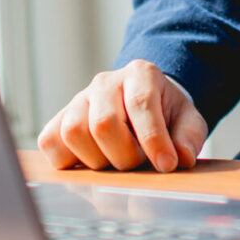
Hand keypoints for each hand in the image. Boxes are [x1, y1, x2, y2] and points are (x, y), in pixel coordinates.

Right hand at [37, 60, 208, 171]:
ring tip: (115, 161)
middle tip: (138, 163)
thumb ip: (189, 136)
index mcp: (140, 74)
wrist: (142, 104)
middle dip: (124, 155)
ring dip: (97, 160)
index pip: (140, 103)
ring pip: (73, 132)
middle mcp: (104, 82)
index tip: (166, 165)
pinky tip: (92, 162)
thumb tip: (182, 157)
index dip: (153, 139)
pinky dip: (68, 161)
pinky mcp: (58, 120)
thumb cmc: (165, 114)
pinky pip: (50, 142)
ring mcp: (78, 100)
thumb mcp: (188, 120)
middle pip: (103, 123)